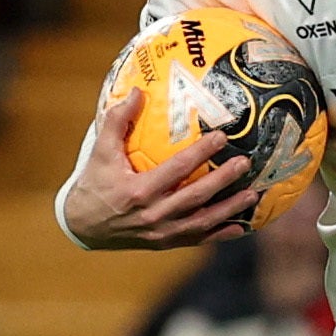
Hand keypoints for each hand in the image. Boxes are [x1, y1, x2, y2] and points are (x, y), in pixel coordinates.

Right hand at [60, 90, 257, 249]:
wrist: (82, 226)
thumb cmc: (94, 184)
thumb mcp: (100, 151)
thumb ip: (117, 121)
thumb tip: (136, 91)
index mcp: (139, 191)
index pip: (177, 169)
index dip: (201, 153)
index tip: (222, 137)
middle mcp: (153, 214)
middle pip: (197, 196)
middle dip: (224, 180)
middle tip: (246, 163)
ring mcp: (161, 233)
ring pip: (202, 221)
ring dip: (230, 209)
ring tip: (252, 194)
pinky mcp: (165, 244)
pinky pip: (197, 239)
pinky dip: (220, 234)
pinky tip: (240, 226)